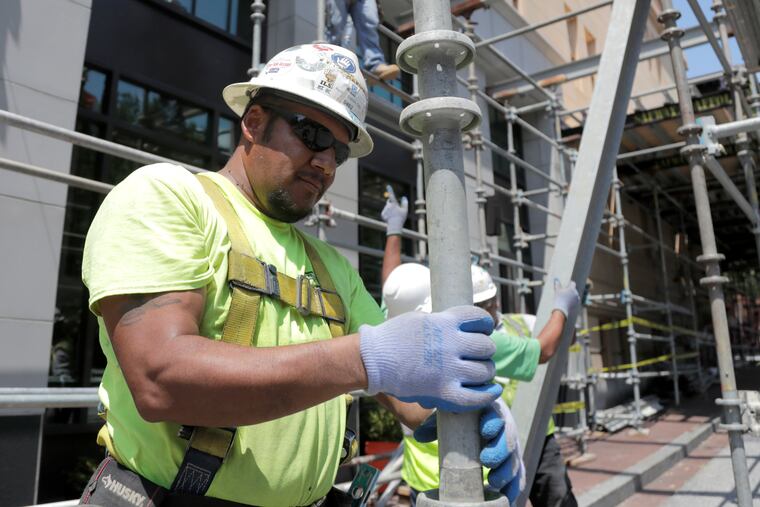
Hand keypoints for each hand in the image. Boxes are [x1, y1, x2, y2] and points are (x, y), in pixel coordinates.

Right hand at [359, 306, 501, 411]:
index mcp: (445, 322)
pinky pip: (476, 397)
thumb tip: (463, 327)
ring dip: (485, 371)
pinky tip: (492, 390)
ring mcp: (448, 369)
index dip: (484, 324)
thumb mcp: (421, 319)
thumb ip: (444, 323)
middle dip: (484, 350)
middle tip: (476, 354)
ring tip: (477, 372)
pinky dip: (488, 394)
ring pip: (485, 371)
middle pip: (486, 346)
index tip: (482, 329)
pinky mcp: (443, 391)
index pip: (479, 319)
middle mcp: (450, 344)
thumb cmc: (393, 337)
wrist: (373, 359)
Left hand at [381, 186, 407, 235]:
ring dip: (390, 209)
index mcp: (394, 204)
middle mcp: (388, 206)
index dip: (390, 190)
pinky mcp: (382, 214)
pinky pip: (385, 212)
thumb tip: (404, 197)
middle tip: (395, 208)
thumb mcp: (405, 210)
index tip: (388, 186)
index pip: (392, 196)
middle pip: (389, 202)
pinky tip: (390, 218)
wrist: (394, 226)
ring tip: (394, 216)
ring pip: (387, 207)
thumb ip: (405, 203)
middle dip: (391, 203)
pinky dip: (387, 214)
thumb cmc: (401, 218)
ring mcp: (385, 210)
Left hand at [414, 398, 524, 503]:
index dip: (493, 422)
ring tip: (494, 481)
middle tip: (487, 461)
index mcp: (490, 411)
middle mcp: (504, 428)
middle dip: (500, 451)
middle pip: (509, 438)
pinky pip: (519, 476)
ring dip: (507, 472)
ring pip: (515, 459)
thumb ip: (434, 424)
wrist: (471, 418)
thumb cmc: (459, 416)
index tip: (484, 431)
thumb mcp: (447, 416)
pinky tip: (507, 498)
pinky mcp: (512, 462)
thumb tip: (419, 436)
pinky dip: (514, 487)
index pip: (496, 414)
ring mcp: (510, 446)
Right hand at [552, 279, 578, 317]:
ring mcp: (577, 300)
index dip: (570, 283)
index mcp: (572, 289)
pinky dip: (572, 300)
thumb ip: (557, 284)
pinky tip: (567, 302)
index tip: (567, 283)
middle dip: (570, 289)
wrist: (561, 310)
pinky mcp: (576, 305)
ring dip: (572, 295)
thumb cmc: (559, 299)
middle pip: (574, 290)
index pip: (573, 283)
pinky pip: (575, 301)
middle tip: (565, 290)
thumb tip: (556, 279)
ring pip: (575, 295)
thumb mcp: (557, 291)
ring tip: (566, 297)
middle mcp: (576, 294)